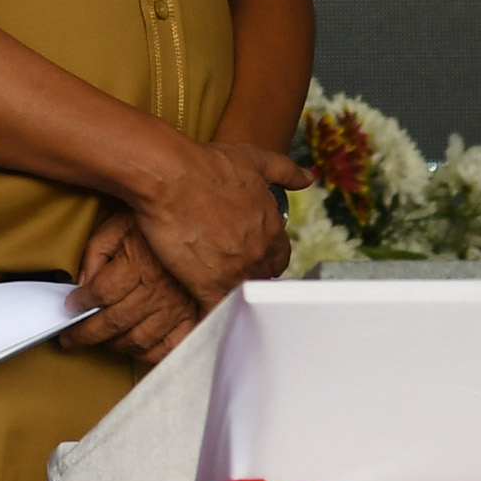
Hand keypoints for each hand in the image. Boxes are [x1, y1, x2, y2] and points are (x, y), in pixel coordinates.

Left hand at [62, 208, 199, 364]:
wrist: (201, 218)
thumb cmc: (157, 222)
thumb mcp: (119, 225)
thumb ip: (97, 252)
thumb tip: (82, 283)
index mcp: (139, 262)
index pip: (101, 293)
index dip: (80, 303)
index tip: (69, 307)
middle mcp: (159, 289)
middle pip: (115, 322)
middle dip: (86, 334)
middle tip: (71, 339)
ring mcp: (178, 307)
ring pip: (138, 340)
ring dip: (113, 345)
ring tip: (100, 341)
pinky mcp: (193, 317)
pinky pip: (169, 347)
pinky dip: (149, 354)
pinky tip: (135, 348)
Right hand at [127, 137, 310, 307]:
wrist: (172, 176)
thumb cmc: (208, 165)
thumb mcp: (255, 159)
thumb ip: (286, 171)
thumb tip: (308, 178)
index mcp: (272, 228)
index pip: (279, 257)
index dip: (265, 256)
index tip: (250, 254)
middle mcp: (259, 254)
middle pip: (263, 279)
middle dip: (250, 276)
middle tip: (228, 270)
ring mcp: (235, 273)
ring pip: (243, 297)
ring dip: (233, 295)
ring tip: (216, 292)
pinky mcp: (207, 285)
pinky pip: (217, 312)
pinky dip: (213, 318)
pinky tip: (206, 320)